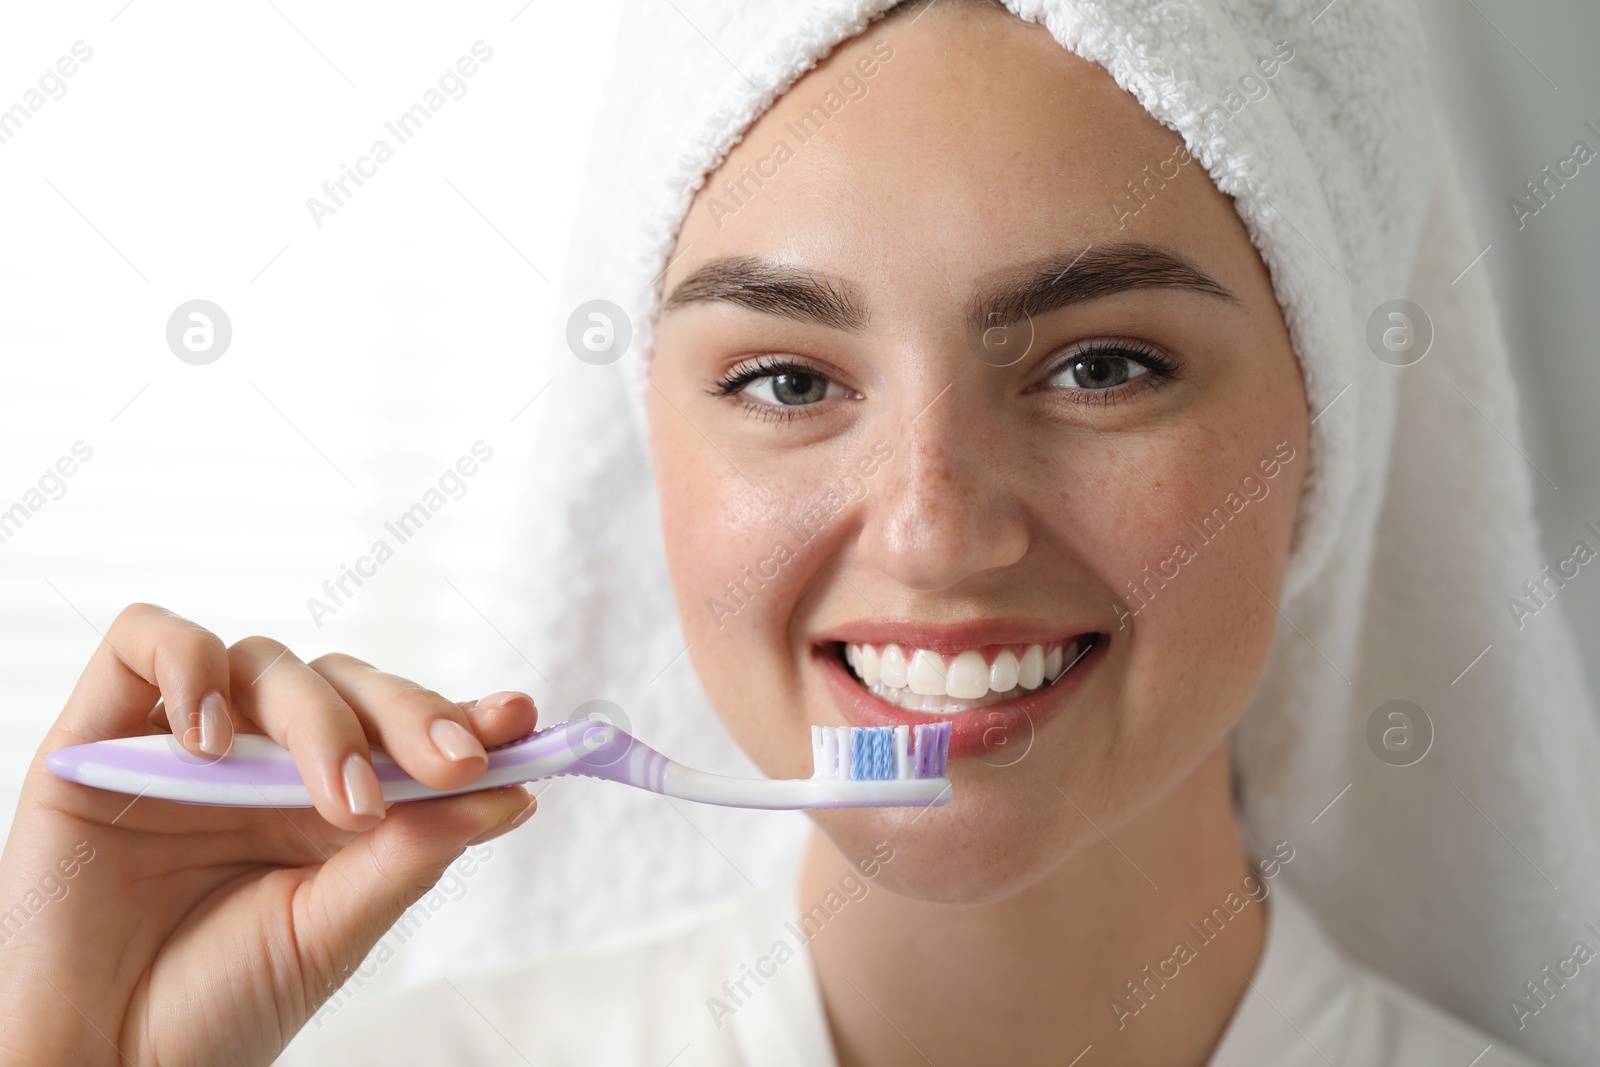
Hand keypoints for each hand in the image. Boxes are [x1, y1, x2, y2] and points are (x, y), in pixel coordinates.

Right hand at [0, 603, 538, 1065]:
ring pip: (268, 662)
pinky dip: (189, 667)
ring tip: (343, 802)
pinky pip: (148, 639)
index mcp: (332, 801)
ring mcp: (188, 740)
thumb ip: (413, 853)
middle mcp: (266, 760)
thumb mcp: (332, 930)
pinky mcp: (102, 730)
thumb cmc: (216, 1003)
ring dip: (319, 721)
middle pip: (348, 684)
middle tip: (453, 766)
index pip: (405, 728)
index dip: (464, 713)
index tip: (522, 719)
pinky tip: (211, 741)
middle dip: (411, 716)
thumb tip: (514, 793)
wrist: (98, 1061)